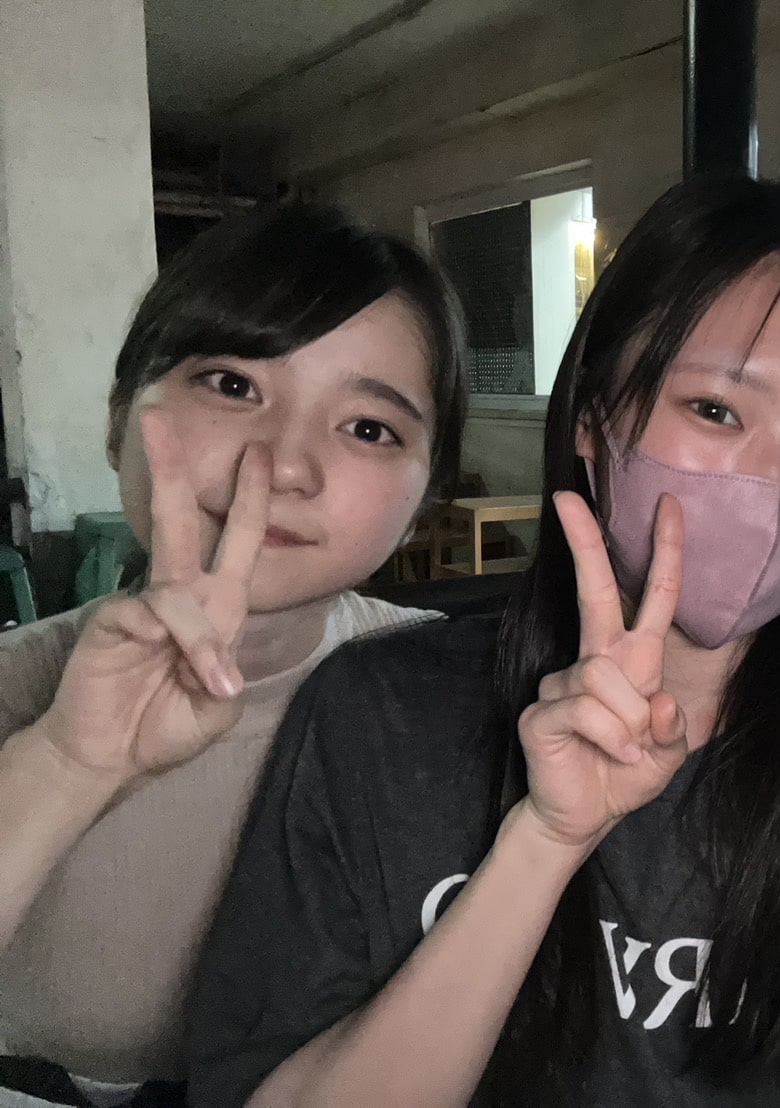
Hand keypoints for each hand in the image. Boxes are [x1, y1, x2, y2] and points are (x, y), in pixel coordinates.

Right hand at [34, 409, 269, 785]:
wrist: (111, 757)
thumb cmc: (165, 726)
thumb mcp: (215, 708)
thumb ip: (225, 676)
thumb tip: (220, 657)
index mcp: (216, 607)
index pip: (237, 542)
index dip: (248, 499)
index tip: (256, 455)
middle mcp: (181, 594)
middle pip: (182, 519)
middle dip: (174, 469)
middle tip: (159, 416)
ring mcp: (143, 603)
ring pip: (178, 584)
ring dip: (202, 639)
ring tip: (212, 684)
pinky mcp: (113, 618)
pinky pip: (156, 616)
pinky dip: (181, 645)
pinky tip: (186, 674)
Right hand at [516, 491, 688, 848]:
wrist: (585, 817)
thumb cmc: (626, 774)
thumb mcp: (668, 755)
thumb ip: (673, 729)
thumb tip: (659, 701)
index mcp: (634, 660)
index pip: (654, 597)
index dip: (664, 552)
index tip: (670, 505)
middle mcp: (596, 660)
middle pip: (593, 593)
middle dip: (584, 543)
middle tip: (567, 498)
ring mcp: (564, 682)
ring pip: (606, 679)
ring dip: (629, 722)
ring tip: (624, 749)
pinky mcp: (542, 711)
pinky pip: (586, 711)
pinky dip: (611, 738)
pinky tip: (610, 756)